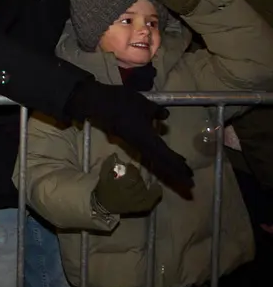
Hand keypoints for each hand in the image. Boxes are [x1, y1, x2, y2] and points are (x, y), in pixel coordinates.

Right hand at [64, 80, 193, 191]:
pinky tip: (165, 155)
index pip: (165, 155)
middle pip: (160, 162)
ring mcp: (135, 143)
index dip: (178, 165)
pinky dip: (160, 157)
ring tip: (182, 171)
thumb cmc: (121, 102)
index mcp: (145, 138)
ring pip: (155, 158)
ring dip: (168, 166)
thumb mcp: (144, 104)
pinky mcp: (130, 139)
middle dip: (175, 172)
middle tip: (189, 183)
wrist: (97, 103)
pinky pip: (149, 151)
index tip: (189, 175)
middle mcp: (141, 144)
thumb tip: (165, 116)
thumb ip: (156, 112)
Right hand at [93, 154, 161, 214]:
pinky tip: (157, 186)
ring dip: (143, 183)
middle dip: (137, 176)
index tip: (128, 166)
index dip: (132, 169)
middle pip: (139, 182)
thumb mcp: (103, 176)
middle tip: (133, 174)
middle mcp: (129, 194)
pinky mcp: (139, 207)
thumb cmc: (103, 189)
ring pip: (144, 190)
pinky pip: (150, 201)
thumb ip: (108, 165)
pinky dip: (155, 194)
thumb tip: (115, 155)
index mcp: (119, 186)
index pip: (132, 175)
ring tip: (140, 179)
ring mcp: (135, 202)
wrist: (103, 205)